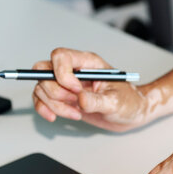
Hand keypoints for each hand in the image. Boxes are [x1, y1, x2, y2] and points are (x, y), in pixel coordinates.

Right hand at [32, 48, 148, 131]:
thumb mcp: (116, 102)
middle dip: (55, 90)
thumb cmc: (128, 102)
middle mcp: (75, 71)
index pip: (62, 56)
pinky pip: (41, 99)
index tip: (75, 91)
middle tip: (73, 102)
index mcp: (89, 63)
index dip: (62, 74)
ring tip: (75, 113)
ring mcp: (67, 85)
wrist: (131, 114)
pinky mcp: (63, 98)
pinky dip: (43, 109)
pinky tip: (54, 117)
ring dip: (53, 104)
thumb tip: (80, 99)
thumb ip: (98, 101)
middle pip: (44, 70)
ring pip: (42, 87)